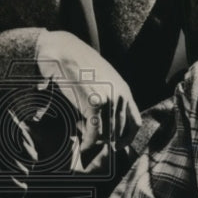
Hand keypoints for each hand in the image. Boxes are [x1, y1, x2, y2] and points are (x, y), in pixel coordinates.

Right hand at [35, 31, 140, 171]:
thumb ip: (107, 97)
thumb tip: (103, 119)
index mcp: (124, 90)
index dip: (127, 138)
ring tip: (82, 133)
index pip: (135, 122)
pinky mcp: (94, 104)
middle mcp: (120, 96)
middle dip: (105, 141)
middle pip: (119, 132)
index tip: (116, 145)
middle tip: (91, 138)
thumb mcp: (101, 79)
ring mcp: (108, 100)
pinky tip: (82, 144)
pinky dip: (88, 143)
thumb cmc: (77, 65)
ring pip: (107, 134)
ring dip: (94, 140)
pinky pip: (95, 133)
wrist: (63, 52)